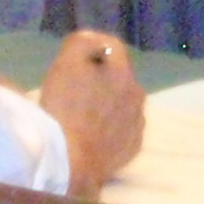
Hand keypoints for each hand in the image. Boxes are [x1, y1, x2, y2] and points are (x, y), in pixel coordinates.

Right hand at [40, 31, 145, 195]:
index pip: (111, 45)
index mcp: (123, 72)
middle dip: (100, 77)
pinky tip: (92, 135)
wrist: (72, 163)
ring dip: (107, 102)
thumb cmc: (65, 110)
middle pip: (117, 76)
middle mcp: (137, 94)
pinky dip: (110, 127)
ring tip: (82, 114)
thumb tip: (90, 40)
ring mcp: (137, 123)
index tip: (72, 58)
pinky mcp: (132, 148)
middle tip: (74, 89)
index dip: (90, 46)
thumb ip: (80, 43)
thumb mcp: (66, 65)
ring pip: (122, 103)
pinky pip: (122, 129)